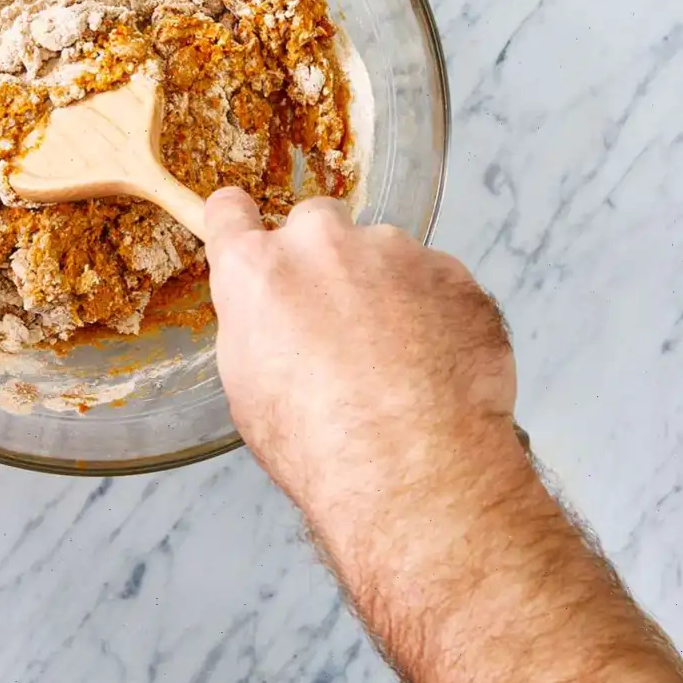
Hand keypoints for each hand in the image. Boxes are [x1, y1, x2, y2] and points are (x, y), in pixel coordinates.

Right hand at [205, 190, 682, 682]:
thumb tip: (272, 317)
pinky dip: (436, 312)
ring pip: (384, 254)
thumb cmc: (320, 445)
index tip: (248, 232)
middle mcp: (322, 244)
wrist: (414, 470)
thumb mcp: (248, 389)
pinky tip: (435, 369)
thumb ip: (257, 325)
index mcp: (258, 270)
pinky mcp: (453, 274)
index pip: (230, 212)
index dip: (239, 225)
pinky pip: (438, 281)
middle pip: (315, 225)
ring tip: (398, 363)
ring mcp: (395, 252)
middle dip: (324, 262)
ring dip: (386, 289)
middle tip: (339, 325)